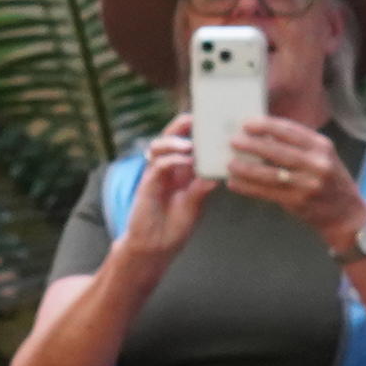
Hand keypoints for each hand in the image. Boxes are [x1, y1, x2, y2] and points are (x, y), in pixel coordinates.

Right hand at [118, 117, 209, 264]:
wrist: (156, 246)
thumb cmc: (175, 226)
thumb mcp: (194, 206)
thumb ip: (201, 189)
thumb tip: (217, 174)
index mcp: (181, 170)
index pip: (186, 142)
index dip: (195, 130)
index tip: (212, 121)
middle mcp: (168, 168)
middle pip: (170, 137)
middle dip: (181, 125)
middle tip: (196, 119)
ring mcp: (156, 175)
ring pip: (159, 146)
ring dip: (174, 141)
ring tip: (190, 144)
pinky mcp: (147, 184)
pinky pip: (158, 165)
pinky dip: (171, 160)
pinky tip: (185, 161)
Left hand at [224, 114, 365, 247]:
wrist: (346, 214)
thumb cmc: (330, 180)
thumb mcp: (323, 156)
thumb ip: (299, 145)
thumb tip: (263, 135)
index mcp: (322, 147)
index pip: (291, 132)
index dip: (268, 126)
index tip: (248, 123)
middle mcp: (317, 164)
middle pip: (279, 152)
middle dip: (254, 145)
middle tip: (234, 141)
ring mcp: (308, 184)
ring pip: (271, 174)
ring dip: (247, 169)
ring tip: (230, 164)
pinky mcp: (299, 202)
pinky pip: (268, 193)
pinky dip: (249, 188)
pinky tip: (235, 183)